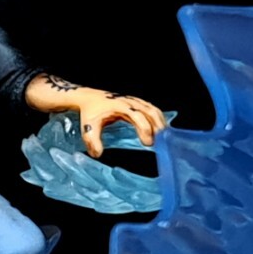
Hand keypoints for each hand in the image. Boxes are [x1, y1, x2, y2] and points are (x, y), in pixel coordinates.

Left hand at [24, 74, 166, 156]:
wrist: (88, 98)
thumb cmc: (90, 112)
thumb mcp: (88, 127)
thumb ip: (92, 141)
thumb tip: (98, 154)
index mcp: (120, 106)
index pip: (138, 117)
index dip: (145, 129)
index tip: (148, 143)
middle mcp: (130, 102)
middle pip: (151, 112)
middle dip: (158, 127)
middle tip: (161, 142)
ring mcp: (134, 101)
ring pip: (154, 110)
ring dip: (161, 123)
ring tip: (164, 138)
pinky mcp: (136, 102)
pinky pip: (152, 109)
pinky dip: (159, 118)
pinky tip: (161, 129)